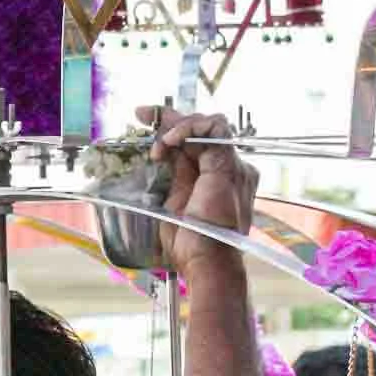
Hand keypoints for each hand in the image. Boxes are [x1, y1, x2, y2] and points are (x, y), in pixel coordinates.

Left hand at [145, 106, 257, 273]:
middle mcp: (228, 169)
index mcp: (216, 178)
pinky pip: (214, 130)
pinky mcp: (228, 165)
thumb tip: (161, 152)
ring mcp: (232, 166)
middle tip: (142, 115)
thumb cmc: (189, 243)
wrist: (206, 260)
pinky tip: (168, 142)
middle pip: (201, 130)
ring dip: (178, 126)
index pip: (196, 141)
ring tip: (158, 144)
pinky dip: (188, 129)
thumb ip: (174, 173)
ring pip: (208, 125)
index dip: (171, 125)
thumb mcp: (174, 199)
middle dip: (169, 118)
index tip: (144, 117)